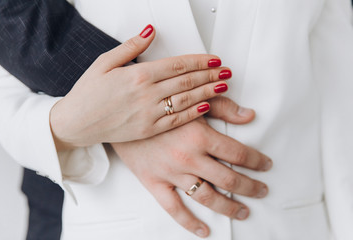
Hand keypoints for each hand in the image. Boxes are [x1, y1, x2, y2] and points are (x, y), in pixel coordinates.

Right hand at [50, 25, 231, 149]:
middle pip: (186, 82)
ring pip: (186, 101)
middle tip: (227, 71)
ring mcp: (149, 114)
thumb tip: (151, 31)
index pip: (177, 65)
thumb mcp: (104, 62)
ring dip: (207, 92)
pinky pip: (175, 120)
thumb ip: (131, 47)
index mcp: (137, 75)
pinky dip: (193, 113)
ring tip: (223, 86)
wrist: (76, 123)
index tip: (215, 59)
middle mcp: (147, 94)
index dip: (199, 61)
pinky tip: (206, 106)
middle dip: (209, 75)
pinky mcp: (148, 129)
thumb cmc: (88, 92)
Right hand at [112, 97, 271, 237]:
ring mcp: (171, 173)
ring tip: (244, 211)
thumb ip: (222, 107)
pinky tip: (204, 231)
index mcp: (200, 136)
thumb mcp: (191, 101)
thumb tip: (250, 116)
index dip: (257, 161)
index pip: (239, 154)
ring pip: (207, 197)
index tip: (266, 165)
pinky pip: (174, 208)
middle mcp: (188, 157)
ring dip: (229, 206)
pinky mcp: (154, 183)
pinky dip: (189, 223)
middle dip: (250, 187)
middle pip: (228, 179)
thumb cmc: (158, 104)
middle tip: (262, 190)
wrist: (122, 113)